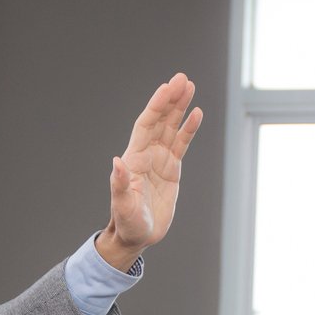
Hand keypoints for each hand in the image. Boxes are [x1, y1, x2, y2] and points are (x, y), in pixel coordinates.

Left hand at [94, 73, 202, 270]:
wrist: (136, 236)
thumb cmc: (127, 222)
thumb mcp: (123, 206)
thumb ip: (120, 184)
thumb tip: (117, 162)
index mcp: (134, 158)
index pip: (146, 125)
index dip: (156, 106)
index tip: (167, 88)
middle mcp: (147, 154)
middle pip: (160, 120)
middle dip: (170, 99)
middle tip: (183, 78)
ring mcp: (160, 160)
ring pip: (171, 127)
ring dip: (180, 107)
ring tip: (190, 86)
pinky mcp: (172, 169)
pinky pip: (181, 144)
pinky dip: (189, 129)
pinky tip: (197, 113)